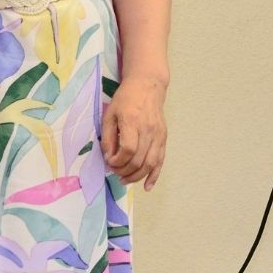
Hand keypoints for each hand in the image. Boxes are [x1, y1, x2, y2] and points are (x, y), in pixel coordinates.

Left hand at [102, 75, 167, 189]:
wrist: (148, 85)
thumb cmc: (125, 99)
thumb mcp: (110, 114)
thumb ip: (108, 137)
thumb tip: (109, 158)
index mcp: (132, 122)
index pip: (128, 150)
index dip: (117, 161)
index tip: (109, 161)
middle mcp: (148, 130)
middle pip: (139, 160)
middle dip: (124, 171)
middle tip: (114, 171)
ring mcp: (158, 134)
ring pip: (150, 163)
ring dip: (137, 176)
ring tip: (124, 180)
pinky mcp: (163, 137)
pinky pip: (161, 160)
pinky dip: (155, 175)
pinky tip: (147, 186)